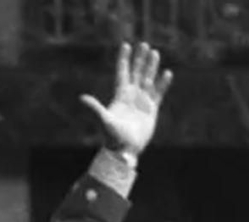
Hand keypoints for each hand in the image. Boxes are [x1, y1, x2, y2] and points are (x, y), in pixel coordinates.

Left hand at [79, 42, 172, 160]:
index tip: (126, 45)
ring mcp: (141, 101)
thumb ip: (95, 107)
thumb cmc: (113, 137)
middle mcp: (131, 95)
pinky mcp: (151, 109)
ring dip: (151, 67)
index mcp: (120, 95)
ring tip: (155, 53)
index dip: (124, 59)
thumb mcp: (104, 120)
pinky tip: (167, 73)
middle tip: (144, 44)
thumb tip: (81, 98)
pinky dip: (163, 83)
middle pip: (136, 72)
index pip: (122, 72)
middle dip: (140, 59)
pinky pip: (158, 93)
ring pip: (148, 79)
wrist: (126, 150)